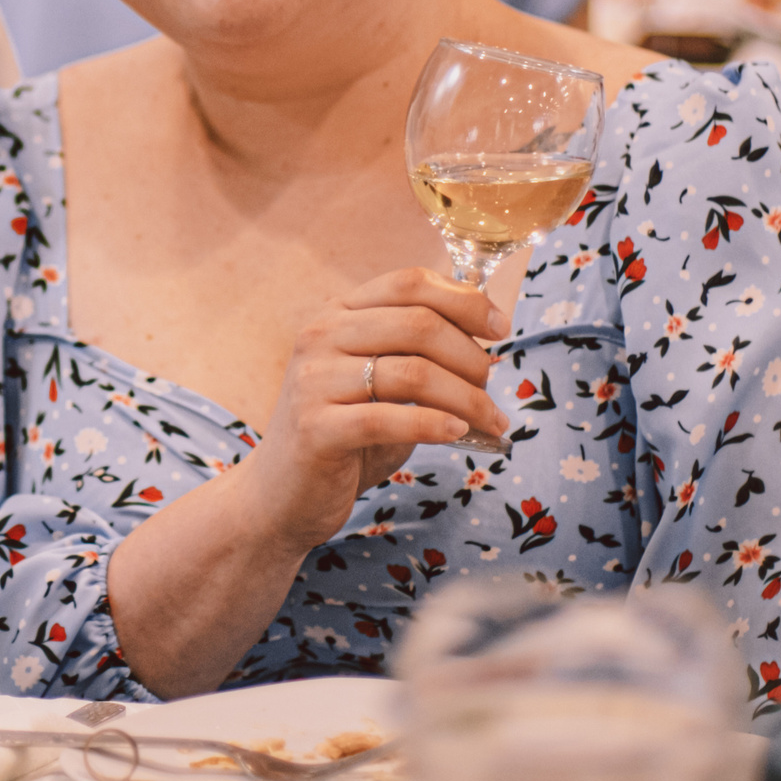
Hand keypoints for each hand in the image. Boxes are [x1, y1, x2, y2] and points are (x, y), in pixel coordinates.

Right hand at [238, 269, 511, 555]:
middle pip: (418, 323)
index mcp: (337, 314)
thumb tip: (486, 340)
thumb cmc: (343, 438)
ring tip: (491, 421)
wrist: (280, 496)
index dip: (464, 300)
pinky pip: (390, 418)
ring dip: (467, 398)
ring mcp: (314, 380)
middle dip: (472, 356)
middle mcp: (320, 335)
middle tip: (493, 390)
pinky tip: (458, 434)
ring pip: (413, 371)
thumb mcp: (380, 383)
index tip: (500, 328)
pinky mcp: (315, 427)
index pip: (409, 284)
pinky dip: (435, 424)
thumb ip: (417, 354)